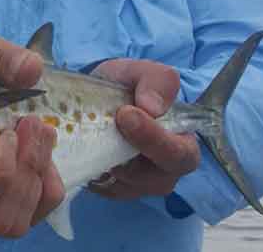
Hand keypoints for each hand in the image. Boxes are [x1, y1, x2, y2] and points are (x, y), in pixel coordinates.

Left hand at [87, 58, 199, 200]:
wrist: (97, 96)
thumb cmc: (126, 85)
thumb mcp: (140, 72)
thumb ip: (156, 81)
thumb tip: (153, 107)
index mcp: (181, 142)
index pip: (181, 154)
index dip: (155, 138)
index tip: (126, 113)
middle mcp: (164, 171)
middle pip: (155, 179)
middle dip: (129, 153)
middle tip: (106, 125)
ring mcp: (137, 185)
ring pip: (125, 185)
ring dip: (105, 159)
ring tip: (88, 129)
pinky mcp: (111, 189)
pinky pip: (101, 188)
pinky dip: (88, 167)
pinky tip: (80, 145)